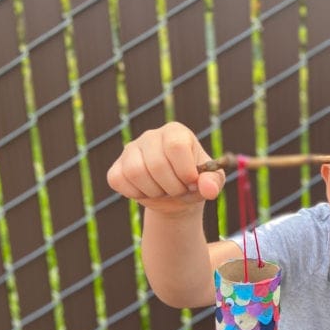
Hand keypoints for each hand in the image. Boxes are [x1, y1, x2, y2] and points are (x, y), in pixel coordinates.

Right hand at [107, 121, 224, 212]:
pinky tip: (148, 191)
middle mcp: (151, 136)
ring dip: (154, 191)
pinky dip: (136, 193)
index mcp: (176, 132)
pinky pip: (119, 180)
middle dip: (172, 186)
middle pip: (156, 163)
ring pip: (135, 172)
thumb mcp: (212, 182)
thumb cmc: (195, 183)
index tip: (191, 182)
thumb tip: (209, 189)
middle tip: (179, 190)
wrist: (177, 197)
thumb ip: (213, 182)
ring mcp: (131, 150)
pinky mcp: (117, 167)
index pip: (176, 146)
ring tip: (164, 191)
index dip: (185, 170)